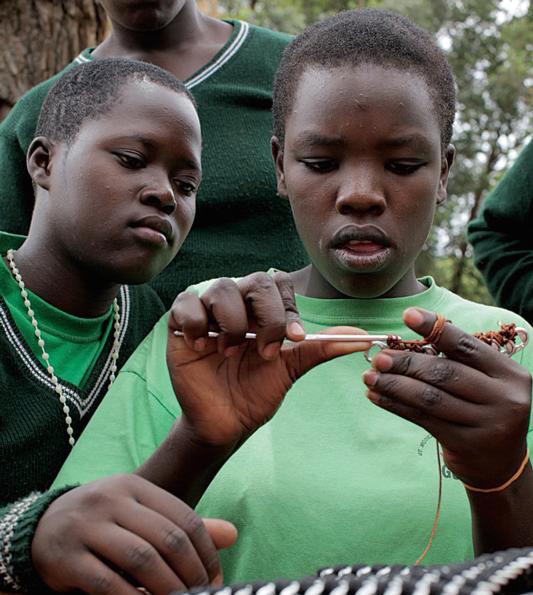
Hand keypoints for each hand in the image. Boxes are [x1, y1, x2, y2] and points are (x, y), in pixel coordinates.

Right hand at [32, 475, 236, 593]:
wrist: (42, 527)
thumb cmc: (104, 521)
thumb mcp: (141, 514)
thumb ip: (182, 525)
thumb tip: (232, 534)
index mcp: (135, 486)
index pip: (183, 517)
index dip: (205, 551)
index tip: (214, 579)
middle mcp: (112, 499)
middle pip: (166, 538)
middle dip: (191, 573)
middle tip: (202, 594)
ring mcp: (88, 525)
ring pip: (140, 558)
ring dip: (167, 587)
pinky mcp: (68, 556)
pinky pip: (106, 582)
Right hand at [167, 272, 369, 447]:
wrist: (226, 423)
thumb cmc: (255, 393)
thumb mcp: (290, 369)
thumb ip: (320, 348)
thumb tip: (363, 337)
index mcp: (262, 311)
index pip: (277, 285)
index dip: (287, 308)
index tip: (293, 340)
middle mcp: (236, 305)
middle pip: (254, 282)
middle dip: (267, 317)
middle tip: (266, 352)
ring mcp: (207, 312)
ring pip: (221, 289)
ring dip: (233, 324)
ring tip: (231, 355)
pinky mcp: (179, 326)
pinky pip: (186, 304)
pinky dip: (197, 324)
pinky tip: (203, 348)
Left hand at [362, 307, 531, 488]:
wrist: (500, 462)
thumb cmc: (483, 408)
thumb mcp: (484, 381)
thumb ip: (457, 361)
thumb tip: (404, 342)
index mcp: (509, 374)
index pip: (466, 346)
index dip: (434, 328)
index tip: (407, 315)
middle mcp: (504, 398)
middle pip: (445, 373)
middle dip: (406, 363)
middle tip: (379, 357)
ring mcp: (486, 424)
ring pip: (430, 398)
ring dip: (394, 385)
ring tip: (370, 377)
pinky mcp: (465, 444)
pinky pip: (422, 418)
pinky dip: (395, 405)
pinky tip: (376, 397)